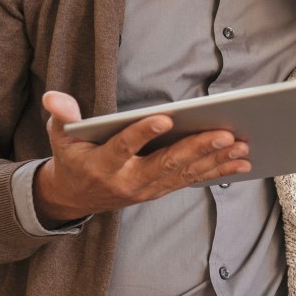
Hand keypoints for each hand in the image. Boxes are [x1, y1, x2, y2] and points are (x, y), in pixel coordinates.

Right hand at [31, 91, 250, 223]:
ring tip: (241, 146)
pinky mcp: (159, 190)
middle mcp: (127, 180)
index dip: (142, 134)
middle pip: (165, 164)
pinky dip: (217, 172)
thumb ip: (62, 116)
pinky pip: (191, 181)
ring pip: (184, 174)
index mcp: (102, 164)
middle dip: (196, 149)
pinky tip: (241, 163)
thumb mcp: (60, 136)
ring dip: (215, 161)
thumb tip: (54, 97)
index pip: (123, 147)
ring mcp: (146, 189)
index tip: (164, 118)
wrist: (74, 197)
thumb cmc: (72, 157)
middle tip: (224, 134)